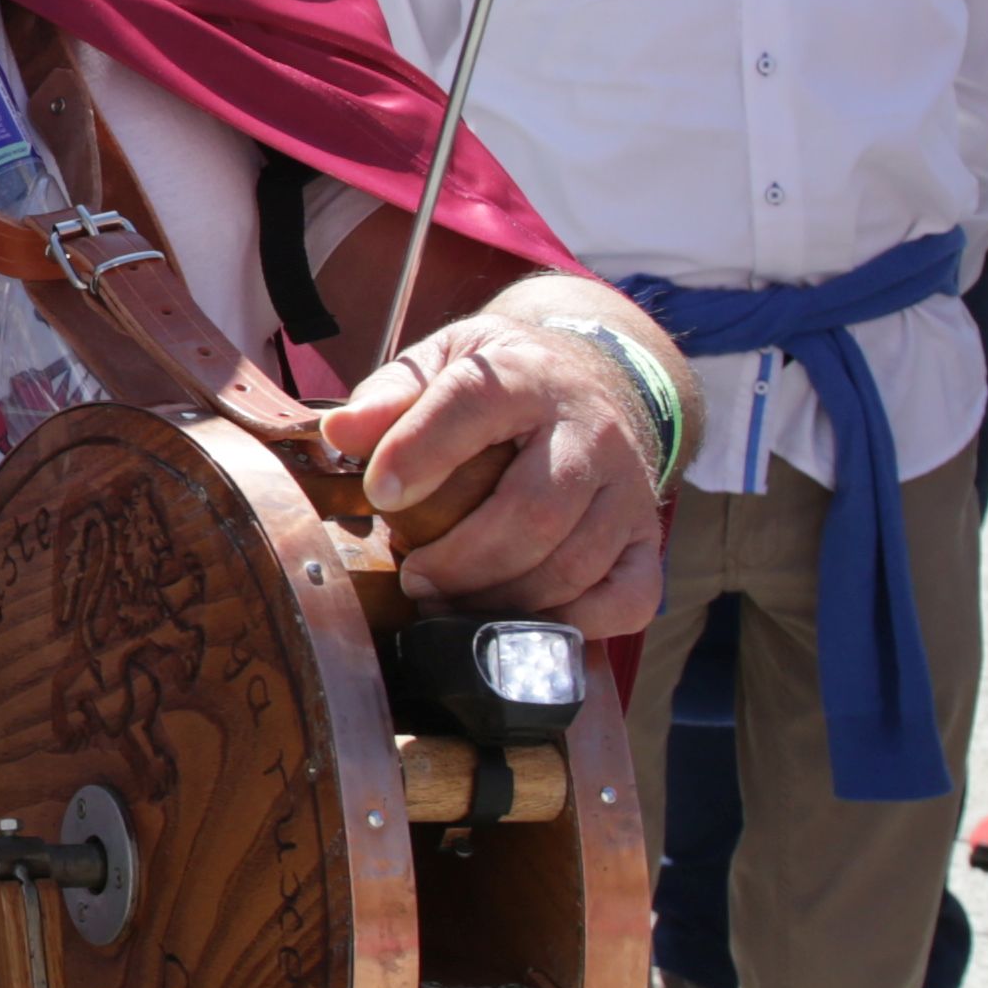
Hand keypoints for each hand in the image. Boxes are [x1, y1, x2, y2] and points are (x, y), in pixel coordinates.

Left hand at [316, 307, 672, 636]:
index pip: (474, 406)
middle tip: (414, 578)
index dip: (421, 450)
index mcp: (527, 377)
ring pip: (574, 563)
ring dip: (501, 601)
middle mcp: (590, 432)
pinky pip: (628, 599)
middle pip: (534, 510)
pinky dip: (574, 626)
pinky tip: (518, 625)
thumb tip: (339, 435)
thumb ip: (392, 394)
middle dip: (462, 559)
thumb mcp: (445, 361)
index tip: (377, 492)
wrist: (597, 380)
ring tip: (448, 604)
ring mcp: (628, 489)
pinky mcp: (647, 538)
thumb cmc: (503, 382)